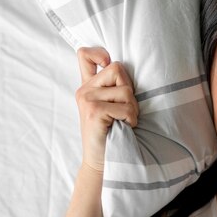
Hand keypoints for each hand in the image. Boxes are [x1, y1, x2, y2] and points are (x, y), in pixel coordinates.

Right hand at [75, 47, 138, 172]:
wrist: (101, 163)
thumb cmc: (112, 134)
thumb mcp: (111, 107)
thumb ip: (113, 88)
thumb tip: (124, 69)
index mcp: (88, 86)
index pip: (85, 54)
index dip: (100, 53)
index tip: (108, 65)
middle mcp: (84, 90)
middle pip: (118, 69)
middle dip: (130, 89)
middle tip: (126, 110)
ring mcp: (87, 99)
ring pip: (125, 90)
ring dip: (132, 108)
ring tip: (124, 121)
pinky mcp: (94, 111)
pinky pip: (126, 107)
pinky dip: (131, 119)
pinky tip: (124, 128)